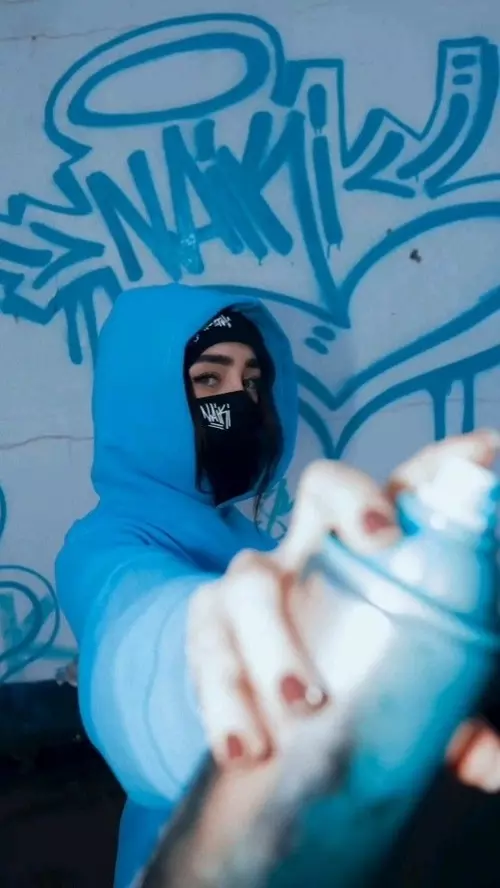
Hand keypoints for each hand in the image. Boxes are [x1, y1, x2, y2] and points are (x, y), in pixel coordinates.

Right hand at [188, 429, 499, 789]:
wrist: (257, 700)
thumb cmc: (348, 669)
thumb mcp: (403, 686)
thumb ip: (450, 719)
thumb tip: (492, 764)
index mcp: (367, 546)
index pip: (406, 484)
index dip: (441, 466)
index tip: (486, 456)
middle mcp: (310, 547)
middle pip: (322, 489)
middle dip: (351, 502)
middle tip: (380, 539)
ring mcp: (252, 584)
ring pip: (252, 581)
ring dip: (274, 641)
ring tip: (299, 704)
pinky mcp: (208, 633)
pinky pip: (206, 651)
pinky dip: (222, 701)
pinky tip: (240, 746)